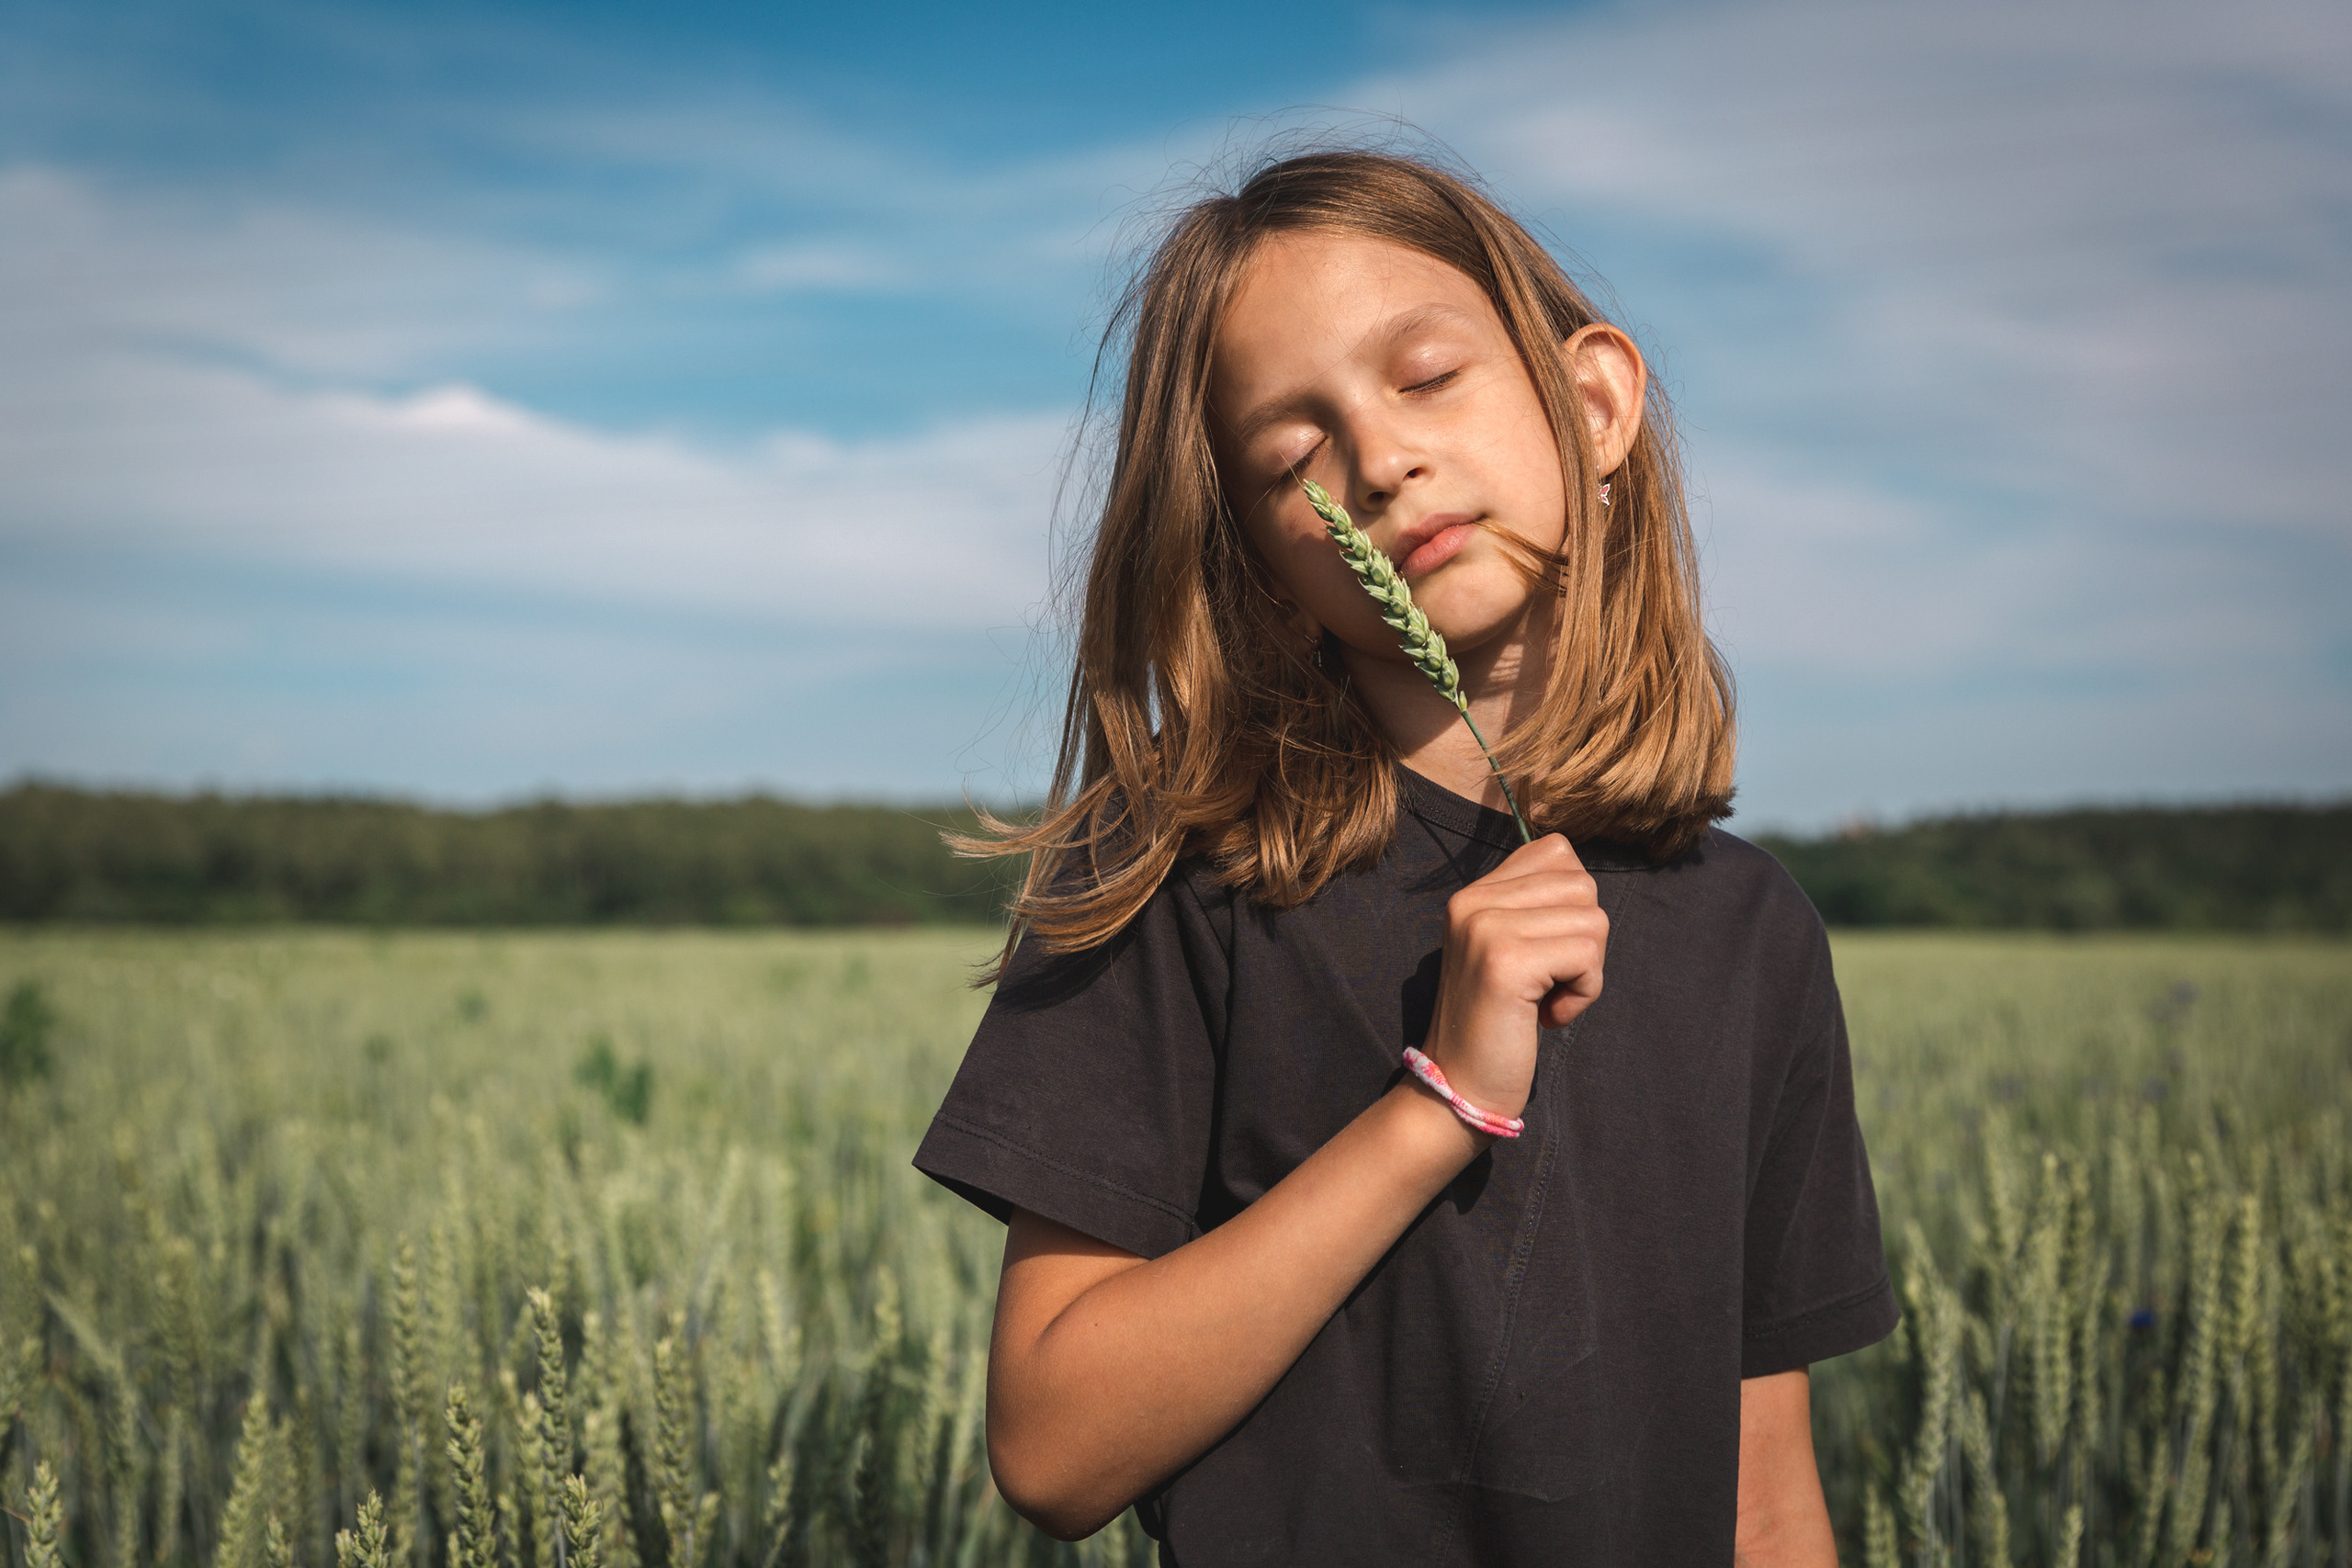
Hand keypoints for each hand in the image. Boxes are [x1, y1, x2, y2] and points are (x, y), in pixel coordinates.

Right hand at [1421, 834, 1607, 1124]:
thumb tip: (1581, 877)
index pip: (1556, 851)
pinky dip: (1583, 992)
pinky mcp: (1505, 962)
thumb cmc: (1498, 1025)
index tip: (1543, 952)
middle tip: (1549, 982)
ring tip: (1547, 998)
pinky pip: (1586, 954)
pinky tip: (1549, 1016)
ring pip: (1592, 919)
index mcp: (1472, 894)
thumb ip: (1534, 908)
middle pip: (1582, 884)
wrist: (1459, 1086)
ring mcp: (1486, 928)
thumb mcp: (1507, 951)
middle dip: (1585, 939)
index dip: (1571, 904)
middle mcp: (1473, 901)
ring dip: (1586, 969)